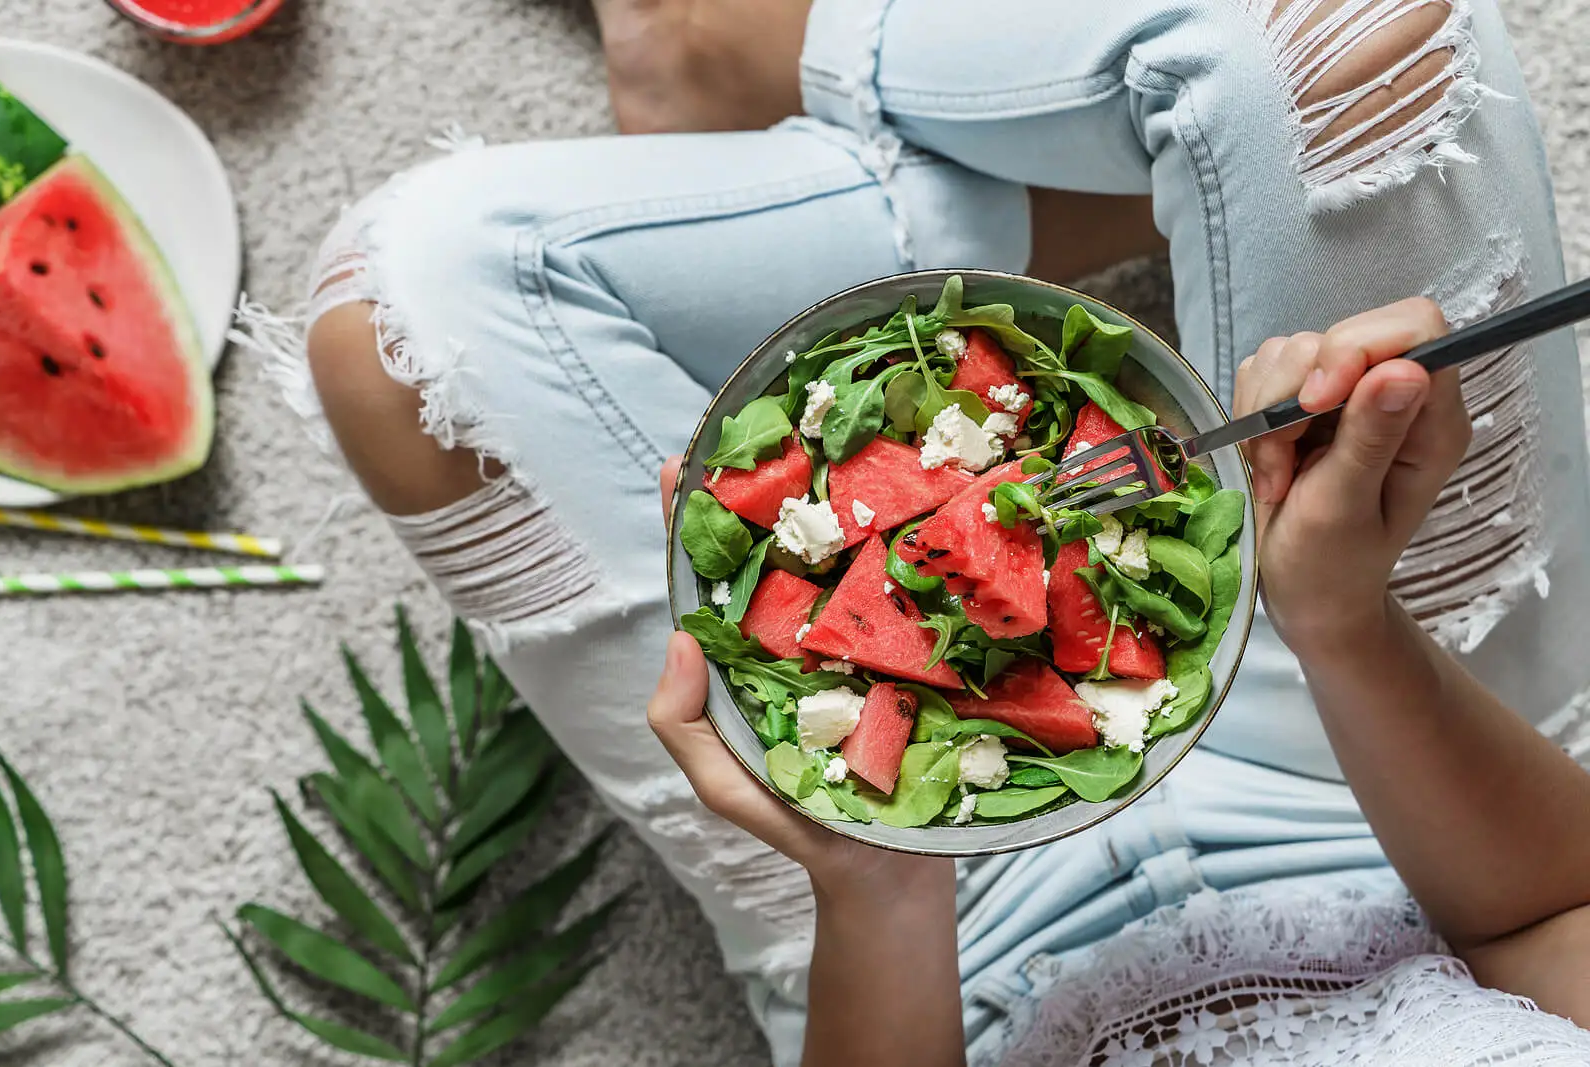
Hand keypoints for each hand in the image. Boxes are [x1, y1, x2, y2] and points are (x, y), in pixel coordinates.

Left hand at [651, 459, 950, 901]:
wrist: (891, 877)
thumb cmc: (802, 828)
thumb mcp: (723, 785)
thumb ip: (683, 724)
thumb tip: (677, 640)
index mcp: (754, 657)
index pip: (712, 581)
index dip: (689, 524)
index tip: (676, 464)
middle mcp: (806, 635)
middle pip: (783, 553)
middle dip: (774, 490)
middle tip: (771, 425)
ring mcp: (865, 640)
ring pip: (848, 563)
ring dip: (846, 507)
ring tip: (839, 445)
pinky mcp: (918, 656)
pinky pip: (910, 601)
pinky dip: (913, 558)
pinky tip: (919, 513)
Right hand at [1235, 298, 1471, 660]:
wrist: (1302, 593)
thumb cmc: (1331, 566)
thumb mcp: (1344, 507)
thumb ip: (1370, 437)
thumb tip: (1405, 370)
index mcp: (1429, 421)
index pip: (1415, 328)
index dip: (1359, 346)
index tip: (1317, 398)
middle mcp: (1392, 396)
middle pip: (1341, 333)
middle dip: (1295, 391)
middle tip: (1285, 453)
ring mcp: (1346, 396)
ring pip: (1292, 352)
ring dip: (1267, 413)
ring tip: (1278, 473)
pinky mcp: (1303, 401)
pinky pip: (1263, 372)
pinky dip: (1250, 415)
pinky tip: (1267, 464)